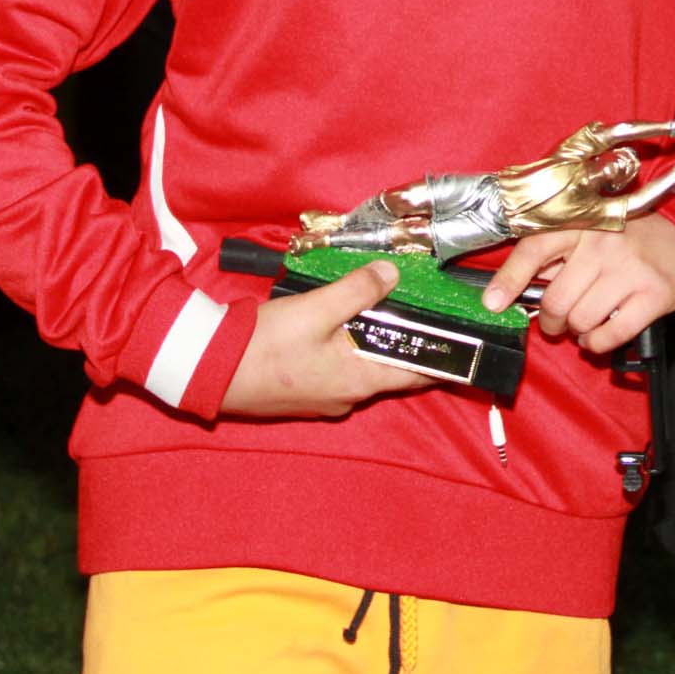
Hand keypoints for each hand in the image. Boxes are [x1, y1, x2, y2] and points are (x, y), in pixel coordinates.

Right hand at [221, 260, 435, 416]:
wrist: (208, 370)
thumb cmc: (265, 344)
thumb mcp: (315, 309)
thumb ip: (357, 291)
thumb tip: (393, 274)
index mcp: (359, 381)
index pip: (418, 374)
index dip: (443, 358)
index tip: (466, 340)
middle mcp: (347, 397)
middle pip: (392, 369)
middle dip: (409, 343)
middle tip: (426, 312)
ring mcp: (324, 398)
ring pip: (365, 368)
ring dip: (377, 344)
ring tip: (389, 311)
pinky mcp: (304, 393)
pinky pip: (340, 370)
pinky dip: (350, 349)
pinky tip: (345, 326)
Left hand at [481, 215, 674, 355]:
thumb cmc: (633, 238)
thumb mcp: (596, 231)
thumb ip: (561, 254)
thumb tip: (517, 288)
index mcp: (585, 222)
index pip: (536, 248)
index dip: (509, 278)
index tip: (493, 302)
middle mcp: (605, 242)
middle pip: (556, 299)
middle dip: (551, 320)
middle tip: (556, 321)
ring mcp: (630, 269)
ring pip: (581, 320)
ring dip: (576, 332)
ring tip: (584, 325)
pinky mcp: (654, 295)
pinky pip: (610, 334)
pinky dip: (597, 344)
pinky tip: (599, 337)